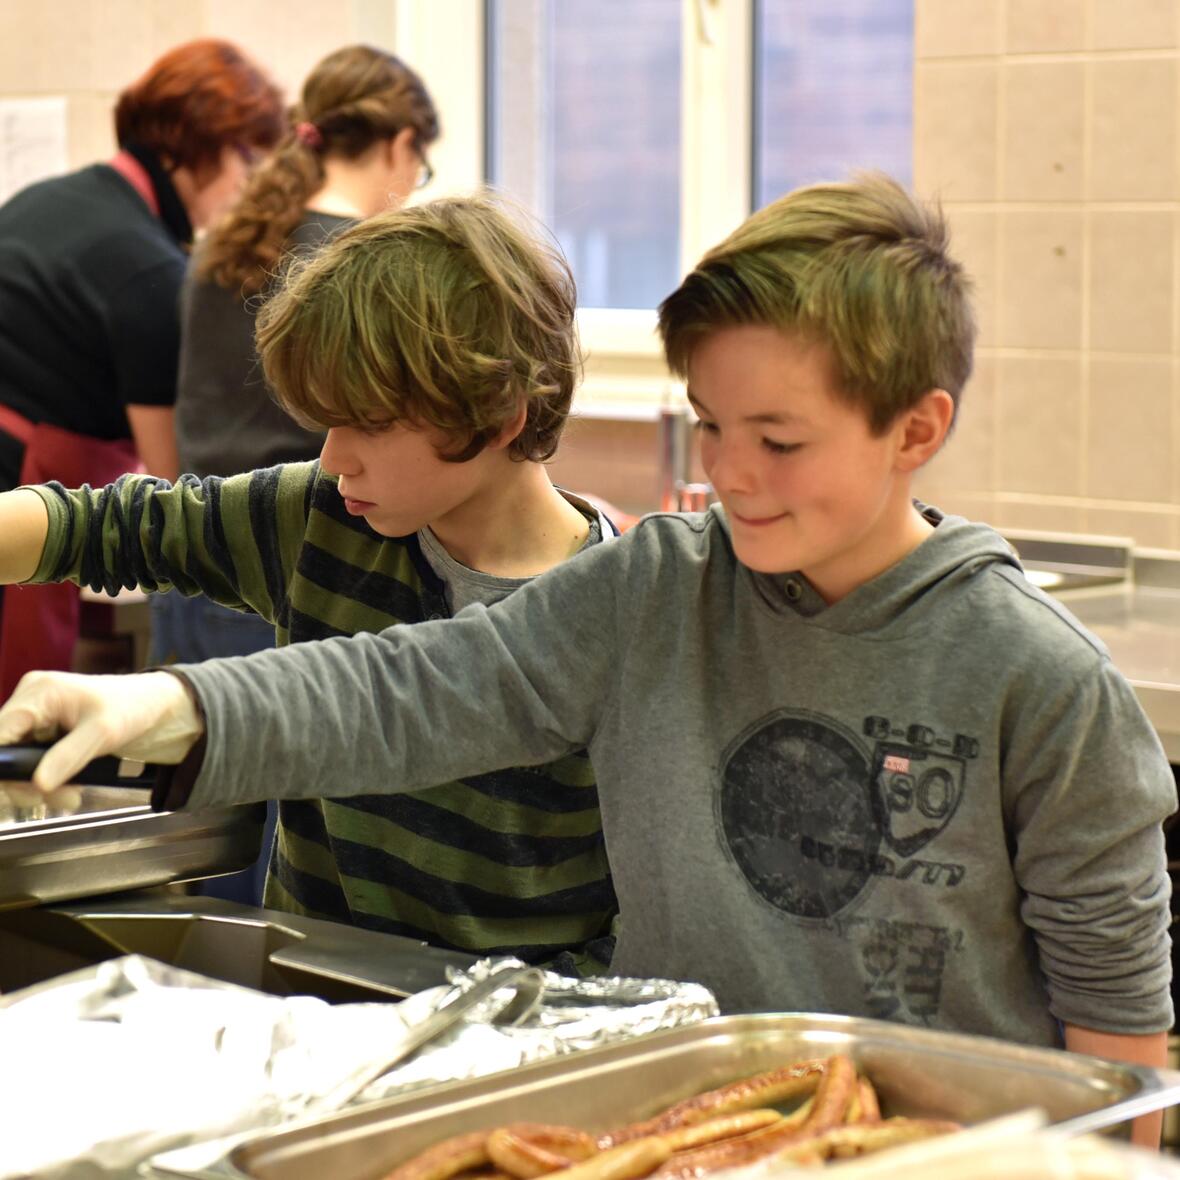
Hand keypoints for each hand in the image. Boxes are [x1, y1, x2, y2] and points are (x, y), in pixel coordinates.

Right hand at [0, 670, 203, 793]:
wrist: (156, 708)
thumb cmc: (133, 707)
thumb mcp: (104, 732)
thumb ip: (68, 756)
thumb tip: (37, 784)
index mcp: (39, 692)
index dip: (2, 764)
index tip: (15, 789)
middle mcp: (30, 703)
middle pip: (4, 752)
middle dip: (26, 782)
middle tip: (58, 799)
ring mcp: (36, 720)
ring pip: (18, 763)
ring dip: (40, 786)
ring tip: (72, 797)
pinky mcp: (45, 735)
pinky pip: (34, 764)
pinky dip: (50, 780)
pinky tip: (71, 788)